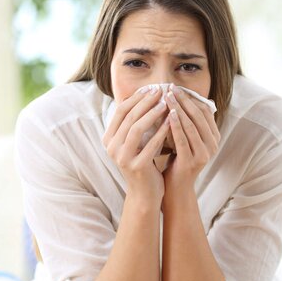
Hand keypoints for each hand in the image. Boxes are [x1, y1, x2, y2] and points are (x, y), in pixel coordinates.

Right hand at [103, 86, 170, 201]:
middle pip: (128, 117)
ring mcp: (122, 158)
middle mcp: (111, 147)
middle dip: (145, 101)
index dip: (136, 97)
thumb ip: (135, 123)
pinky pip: (150, 145)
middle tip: (160, 90)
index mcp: (109, 139)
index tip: (151, 87)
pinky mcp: (135, 167)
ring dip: (152, 113)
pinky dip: (161, 131)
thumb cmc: (143, 163)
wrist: (145, 193)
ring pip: (136, 128)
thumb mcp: (135, 142)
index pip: (121, 111)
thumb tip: (145, 94)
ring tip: (166, 103)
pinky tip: (172, 122)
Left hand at [162, 86, 219, 191]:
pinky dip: (176, 125)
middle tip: (171, 87)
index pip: (204, 111)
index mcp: (213, 137)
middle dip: (184, 100)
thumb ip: (187, 122)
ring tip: (167, 97)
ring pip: (191, 125)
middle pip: (199, 116)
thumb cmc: (177, 159)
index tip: (176, 87)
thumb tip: (181, 96)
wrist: (175, 188)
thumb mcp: (185, 138)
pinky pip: (183, 139)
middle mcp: (212, 145)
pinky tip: (168, 114)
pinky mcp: (192, 161)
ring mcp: (204, 154)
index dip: (191, 97)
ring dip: (179, 109)